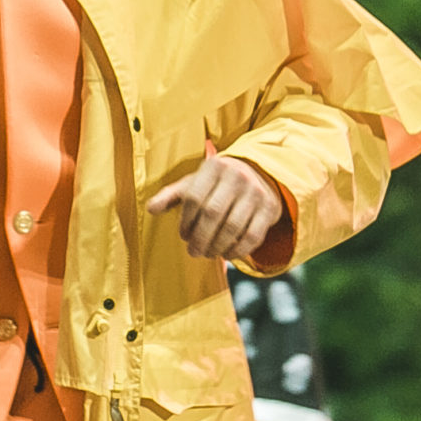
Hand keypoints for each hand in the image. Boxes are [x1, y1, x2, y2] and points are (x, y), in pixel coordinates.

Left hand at [146, 153, 285, 260]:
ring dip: (217, 247)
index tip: (183, 235)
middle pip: (213, 213)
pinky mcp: (270, 209)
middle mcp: (237, 176)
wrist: (259, 173)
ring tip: (207, 253)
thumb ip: (172, 195)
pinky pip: (252, 237)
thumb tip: (150, 209)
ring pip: (232, 227)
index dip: (186, 221)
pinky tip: (226, 254)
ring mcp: (256, 192)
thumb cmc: (218, 182)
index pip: (194, 198)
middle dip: (200, 238)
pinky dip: (238, 250)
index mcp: (214, 166)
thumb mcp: (195, 182)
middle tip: (193, 251)